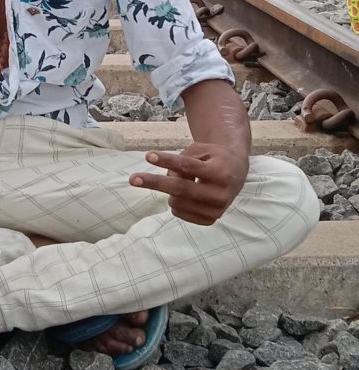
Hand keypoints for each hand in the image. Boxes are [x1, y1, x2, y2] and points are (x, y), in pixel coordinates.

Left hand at [129, 143, 248, 224]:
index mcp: (220, 171)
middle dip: (154, 183)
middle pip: (180, 189)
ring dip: (170, 190)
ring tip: (183, 180)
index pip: (188, 166)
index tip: (148, 156)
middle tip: (132, 178)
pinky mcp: (211, 220)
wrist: (236, 172)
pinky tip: (187, 193)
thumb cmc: (213, 157)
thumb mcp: (200, 150)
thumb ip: (182, 160)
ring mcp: (217, 210)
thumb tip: (166, 178)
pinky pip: (180, 212)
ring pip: (177, 202)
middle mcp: (220, 193)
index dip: (167, 160)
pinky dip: (175, 201)